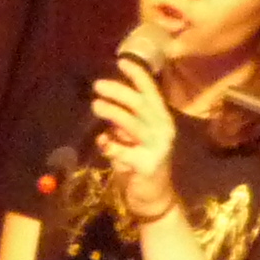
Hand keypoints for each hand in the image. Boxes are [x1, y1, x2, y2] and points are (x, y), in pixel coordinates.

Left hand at [94, 59, 178, 226]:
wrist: (154, 198)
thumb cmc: (140, 163)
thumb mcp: (134, 138)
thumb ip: (123, 121)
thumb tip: (105, 101)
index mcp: (162, 119)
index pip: (151, 92)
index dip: (137, 75)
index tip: (121, 61)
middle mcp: (163, 130)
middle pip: (141, 104)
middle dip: (119, 91)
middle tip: (98, 85)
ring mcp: (157, 148)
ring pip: (133, 124)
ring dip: (113, 112)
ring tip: (96, 105)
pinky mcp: (147, 166)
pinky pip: (125, 152)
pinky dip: (111, 145)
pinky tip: (102, 141)